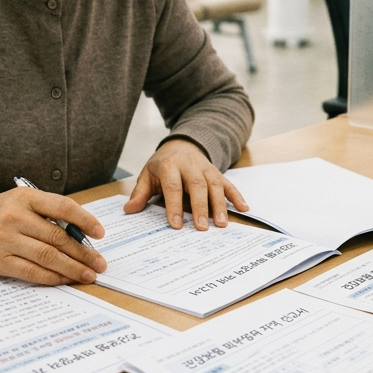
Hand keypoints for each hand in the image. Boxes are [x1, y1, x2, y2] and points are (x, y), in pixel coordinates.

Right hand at [0, 188, 106, 285]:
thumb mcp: (22, 201)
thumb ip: (48, 212)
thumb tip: (80, 234)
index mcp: (26, 198)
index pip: (62, 207)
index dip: (85, 220)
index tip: (100, 233)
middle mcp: (16, 218)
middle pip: (58, 237)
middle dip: (83, 252)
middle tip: (99, 262)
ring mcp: (7, 240)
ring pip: (48, 256)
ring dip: (72, 268)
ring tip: (88, 274)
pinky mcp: (0, 261)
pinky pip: (32, 271)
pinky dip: (52, 277)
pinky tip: (65, 279)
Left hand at [124, 138, 248, 229]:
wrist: (181, 144)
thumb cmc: (162, 164)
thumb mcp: (147, 175)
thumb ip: (140, 193)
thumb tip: (129, 210)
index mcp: (169, 166)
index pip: (173, 186)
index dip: (174, 205)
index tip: (176, 224)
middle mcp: (189, 165)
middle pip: (197, 186)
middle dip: (200, 207)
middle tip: (202, 227)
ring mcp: (205, 168)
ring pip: (214, 184)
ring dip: (220, 204)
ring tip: (222, 223)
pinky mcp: (216, 172)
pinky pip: (228, 183)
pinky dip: (237, 195)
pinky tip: (244, 208)